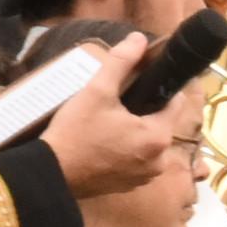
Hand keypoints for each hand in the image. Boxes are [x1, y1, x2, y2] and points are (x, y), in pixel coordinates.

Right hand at [41, 35, 193, 203]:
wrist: (51, 173)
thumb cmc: (75, 131)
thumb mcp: (97, 90)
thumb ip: (120, 62)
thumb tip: (139, 39)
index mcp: (158, 137)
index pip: (175, 103)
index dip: (160, 88)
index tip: (143, 80)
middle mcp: (159, 161)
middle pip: (161, 124)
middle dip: (144, 110)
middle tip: (117, 101)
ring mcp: (145, 177)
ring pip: (148, 143)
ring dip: (135, 131)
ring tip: (108, 120)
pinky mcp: (129, 186)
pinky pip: (135, 160)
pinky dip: (126, 150)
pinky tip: (104, 141)